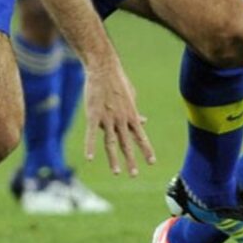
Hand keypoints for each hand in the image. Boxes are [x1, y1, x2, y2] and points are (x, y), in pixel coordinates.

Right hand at [83, 59, 155, 174]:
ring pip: (111, 143)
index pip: (141, 136)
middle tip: (134, 174)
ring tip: (116, 172)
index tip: (152, 162)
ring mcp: (107, 118)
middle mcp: (121, 119)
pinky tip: (89, 158)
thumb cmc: (118, 82)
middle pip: (127, 143)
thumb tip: (144, 121)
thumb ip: (135, 111)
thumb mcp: (131, 97)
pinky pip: (91, 134)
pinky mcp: (93, 115)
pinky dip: (90, 147)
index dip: (146, 149)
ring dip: (114, 159)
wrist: (104, 69)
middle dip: (131, 160)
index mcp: (131, 115)